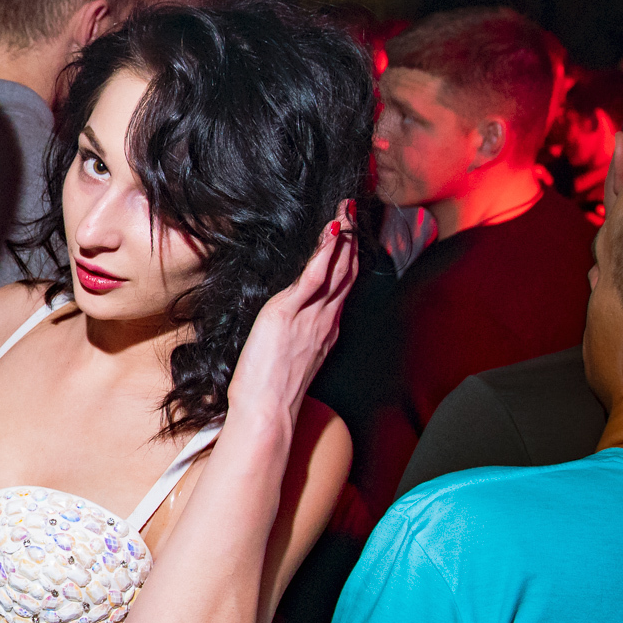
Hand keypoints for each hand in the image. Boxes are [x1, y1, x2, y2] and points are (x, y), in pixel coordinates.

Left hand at [224, 202, 357, 430]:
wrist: (267, 409)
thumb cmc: (270, 390)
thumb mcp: (290, 357)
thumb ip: (297, 336)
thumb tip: (289, 323)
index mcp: (325, 330)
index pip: (343, 287)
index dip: (349, 260)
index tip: (351, 237)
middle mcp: (324, 320)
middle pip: (346, 274)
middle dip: (352, 241)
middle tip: (355, 213)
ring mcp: (310, 316)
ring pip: (335, 271)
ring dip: (342, 238)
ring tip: (347, 212)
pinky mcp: (288, 313)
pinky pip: (314, 278)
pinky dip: (324, 253)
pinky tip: (331, 233)